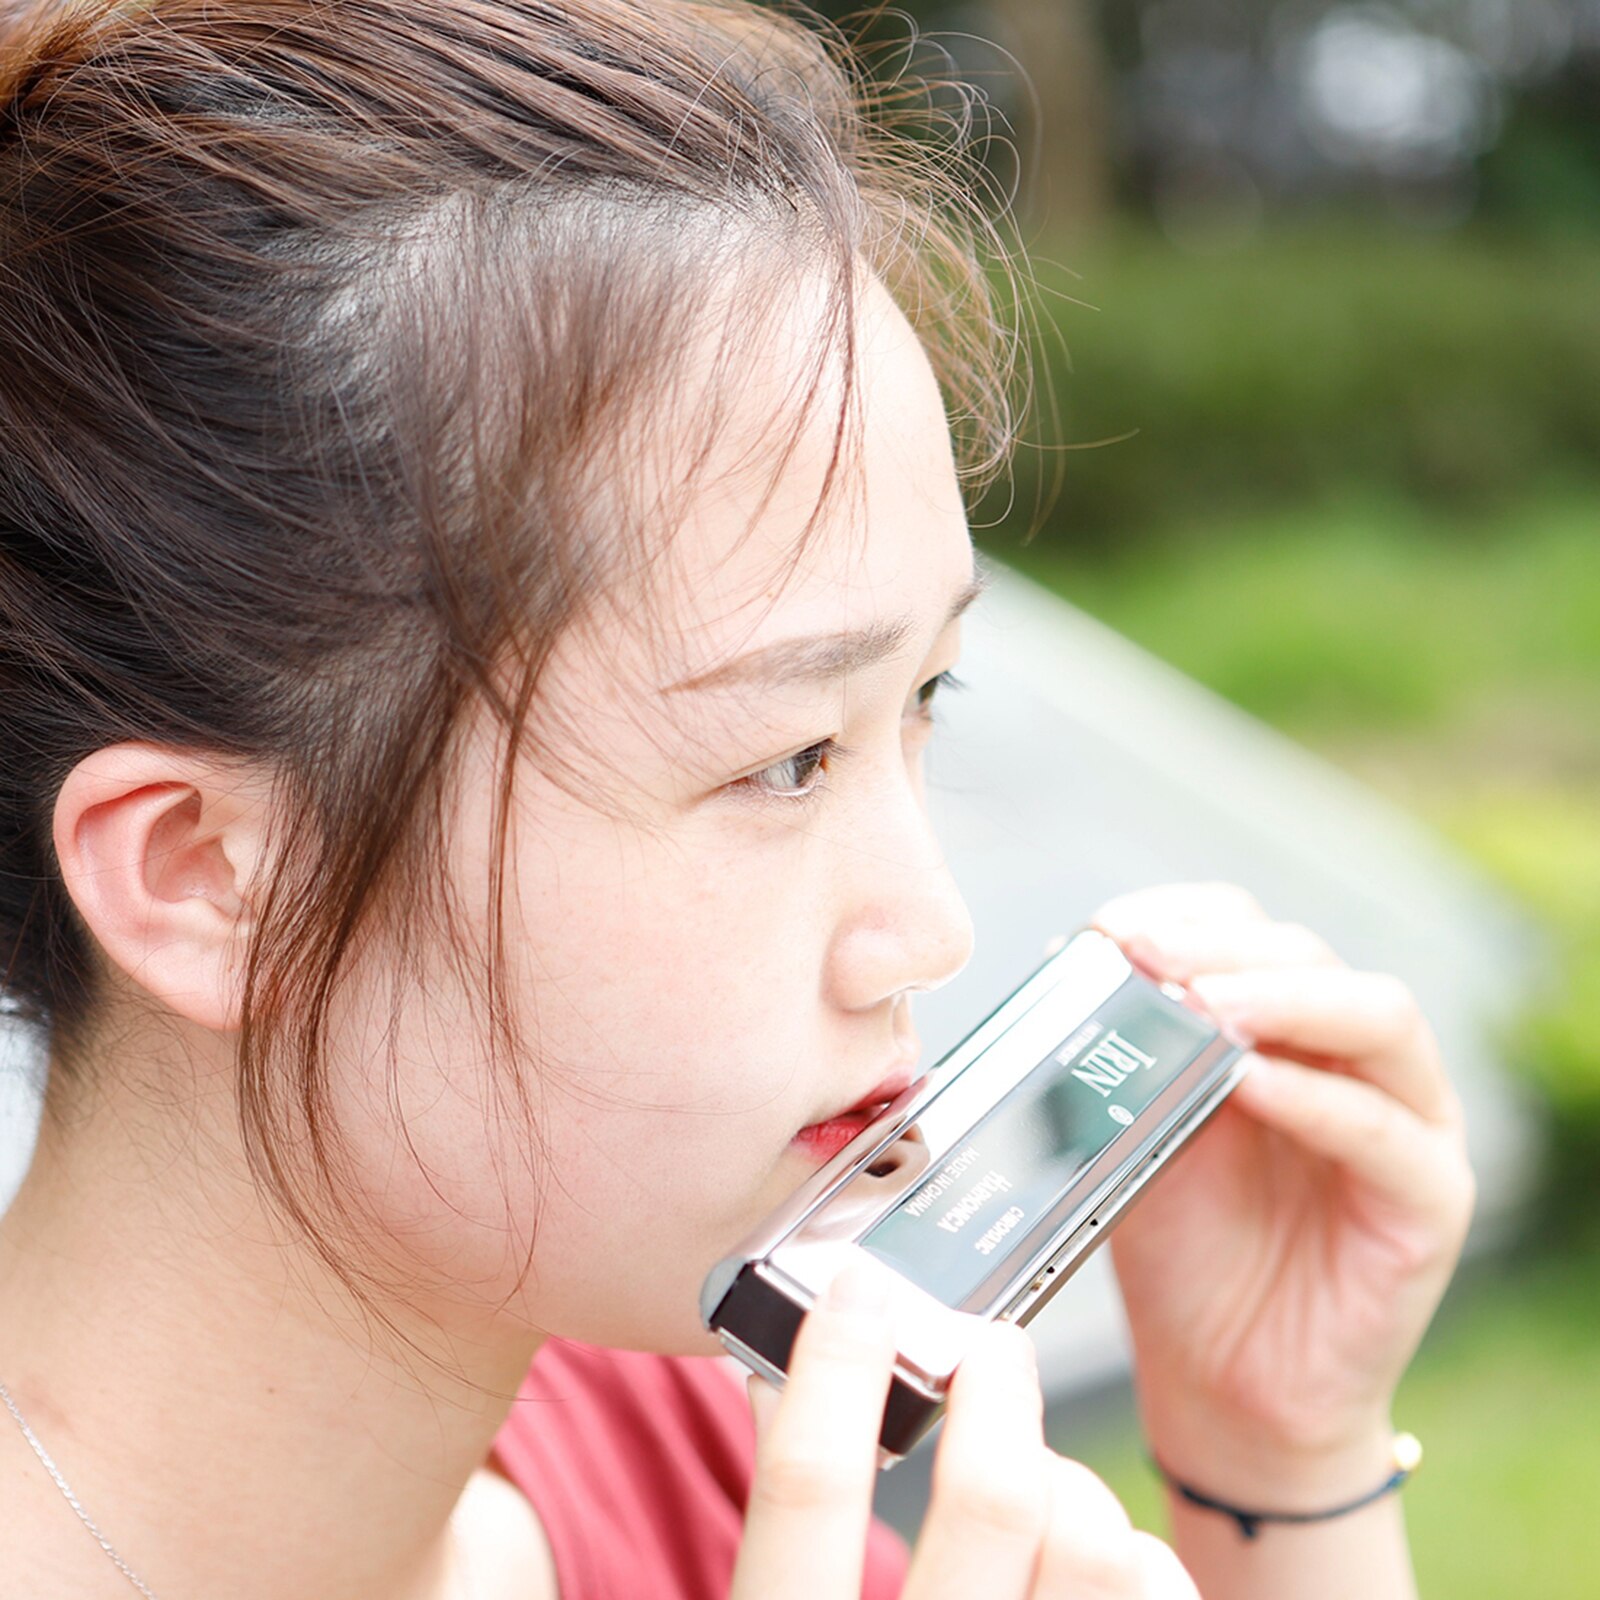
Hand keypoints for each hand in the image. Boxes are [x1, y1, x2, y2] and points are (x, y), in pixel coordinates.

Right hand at [731, 1263, 1197, 1599]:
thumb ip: (782, 1536)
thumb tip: (779, 1381)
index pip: (807, 1496)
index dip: (833, 1373)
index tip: (860, 1293)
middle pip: (991, 1501)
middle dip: (993, 1386)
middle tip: (984, 1347)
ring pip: (1092, 1542)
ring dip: (1067, 1477)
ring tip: (1037, 1476)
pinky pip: (1155, 1599)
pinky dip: (1138, 1559)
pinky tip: (1103, 1562)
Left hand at [1091, 884, 1476, 1500]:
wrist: (1222, 1382)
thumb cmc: (1181, 1249)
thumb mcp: (1137, 1134)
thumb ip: (1125, 1063)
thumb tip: (1069, 986)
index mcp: (1279, 1028)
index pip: (1248, 932)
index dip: (1181, 917)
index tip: (1111, 930)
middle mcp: (1350, 1058)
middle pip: (1307, 957)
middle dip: (1219, 948)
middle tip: (1146, 955)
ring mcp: (1405, 1122)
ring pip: (1373, 1016)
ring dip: (1280, 998)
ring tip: (1201, 1003)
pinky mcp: (1429, 1200)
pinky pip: (1382, 1130)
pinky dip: (1313, 1097)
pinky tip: (1248, 1084)